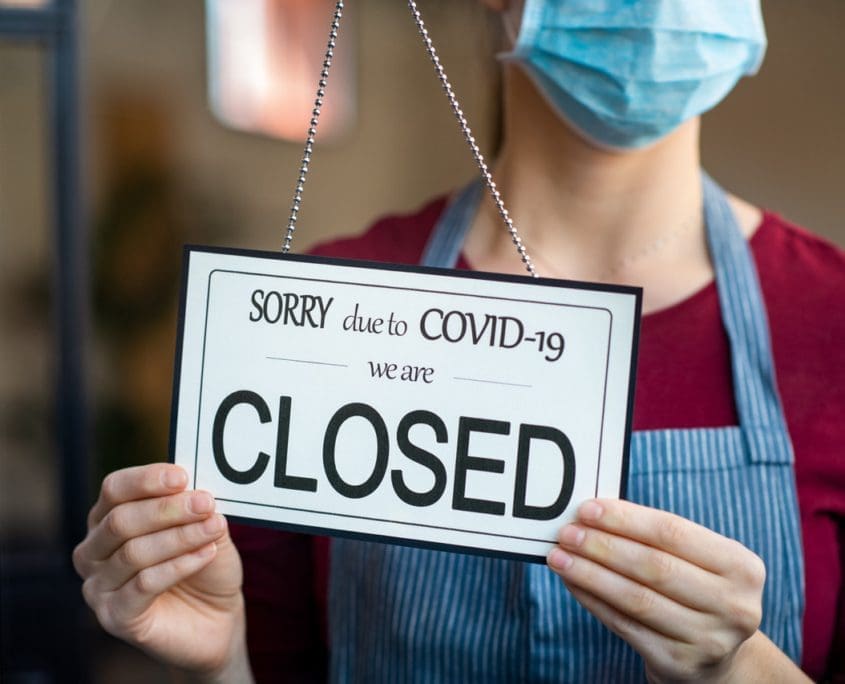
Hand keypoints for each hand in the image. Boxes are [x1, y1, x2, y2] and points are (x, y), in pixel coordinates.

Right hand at [73, 464, 249, 680]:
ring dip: (180, 536)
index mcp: (108, 519)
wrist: (216, 619)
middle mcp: (94, 551)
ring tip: (214, 528)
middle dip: (167, 509)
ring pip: (134, 552)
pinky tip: (206, 554)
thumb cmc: (205, 567)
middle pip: (120, 521)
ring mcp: (99, 587)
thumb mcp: (207, 529)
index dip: (146, 480)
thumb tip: (196, 491)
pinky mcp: (115, 617)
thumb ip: (198, 509)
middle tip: (206, 503)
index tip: (182, 476)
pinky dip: (179, 565)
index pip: (114, 489)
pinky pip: (144, 585)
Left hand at [547, 499, 766, 682]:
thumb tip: (591, 515)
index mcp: (741, 566)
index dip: (625, 520)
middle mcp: (734, 606)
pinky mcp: (679, 664)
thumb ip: (654, 537)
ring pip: (636, 598)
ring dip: (590, 574)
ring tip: (559, 556)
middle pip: (653, 566)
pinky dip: (592, 600)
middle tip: (567, 533)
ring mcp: (709, 639)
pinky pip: (624, 625)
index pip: (673, 532)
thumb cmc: (695, 588)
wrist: (718, 654)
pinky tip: (572, 582)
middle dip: (602, 546)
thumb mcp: (697, 560)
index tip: (586, 509)